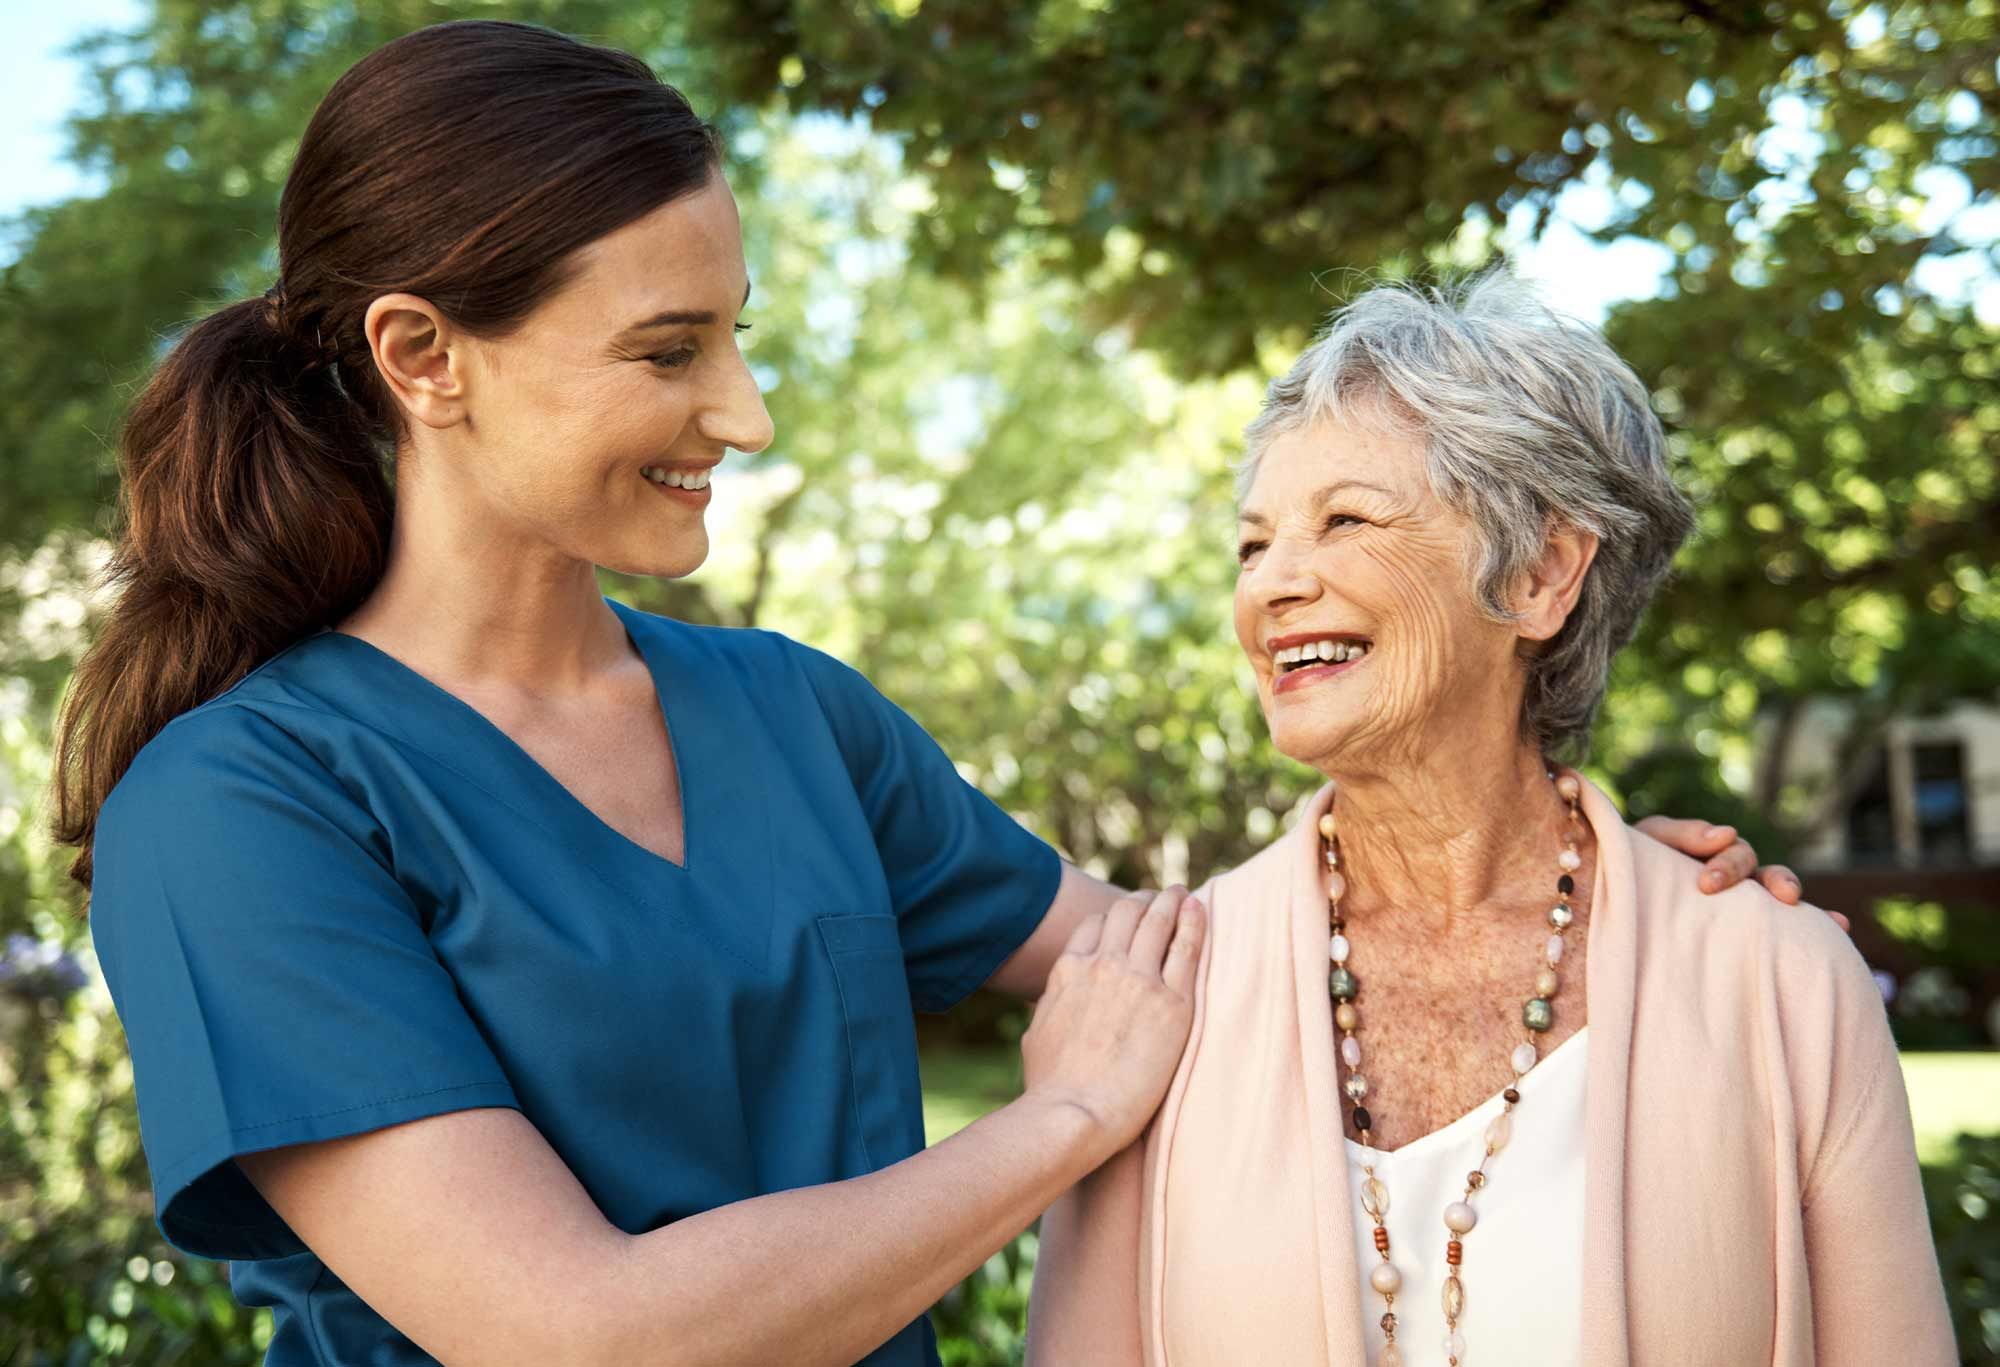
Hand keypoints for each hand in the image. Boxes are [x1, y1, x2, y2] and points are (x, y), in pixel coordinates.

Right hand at [1020, 886, 1203, 1156]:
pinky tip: (1199, 909)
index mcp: (1069, 970)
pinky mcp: (1172, 1002)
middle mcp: (1102, 964)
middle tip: (1160, 898)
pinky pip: (1187, 948)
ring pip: (1157, 920)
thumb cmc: (1051, 1089)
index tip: (1129, 916)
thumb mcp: (1037, 1035)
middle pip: (1126, 912)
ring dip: (1170, 901)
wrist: (1074, 1114)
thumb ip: (1051, 1008)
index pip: (1095, 925)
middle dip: (1144, 900)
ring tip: (1181, 894)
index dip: (1114, 917)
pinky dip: (1194, 922)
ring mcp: (1138, 979)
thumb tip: (1048, 1007)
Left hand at [1633, 816, 1847, 933]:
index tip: (1707, 885)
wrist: (1609, 896)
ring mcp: (1742, 904)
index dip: (1727, 865)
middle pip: (1766, 874)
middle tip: (1784, 896)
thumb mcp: (1647, 841)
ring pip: (1779, 899)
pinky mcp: (1743, 932)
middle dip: (1778, 881)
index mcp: (1713, 853)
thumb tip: (1727, 832)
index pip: (1735, 852)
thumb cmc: (1629, 863)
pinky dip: (1815, 926)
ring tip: (1829, 921)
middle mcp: (1735, 877)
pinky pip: (1782, 929)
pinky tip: (1839, 930)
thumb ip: (1681, 834)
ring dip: (1801, 906)